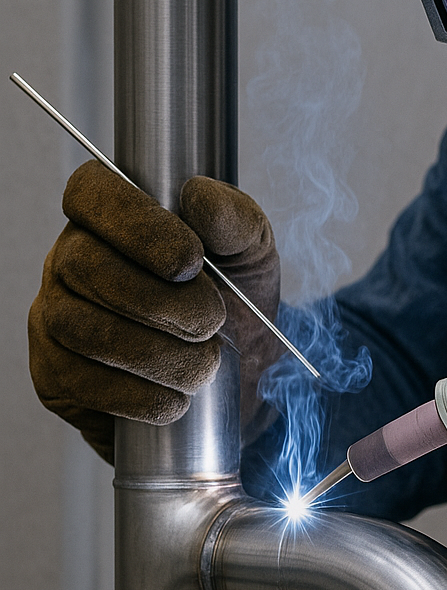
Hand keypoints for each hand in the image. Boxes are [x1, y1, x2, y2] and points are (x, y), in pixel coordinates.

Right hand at [28, 161, 280, 462]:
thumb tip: (199, 196)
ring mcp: (54, 319)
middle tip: (211, 322)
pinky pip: (81, 383)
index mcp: (110, 216)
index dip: (136, 224)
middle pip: (84, 266)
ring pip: (81, 327)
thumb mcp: (250, 256)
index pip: (92, 192)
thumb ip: (235, 220)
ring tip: (204, 365)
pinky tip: (175, 398)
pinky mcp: (54, 377)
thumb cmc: (234, 304)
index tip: (190, 261)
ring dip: (156, 353)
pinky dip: (139, 395)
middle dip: (158, 301)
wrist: (236, 384)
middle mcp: (69, 261)